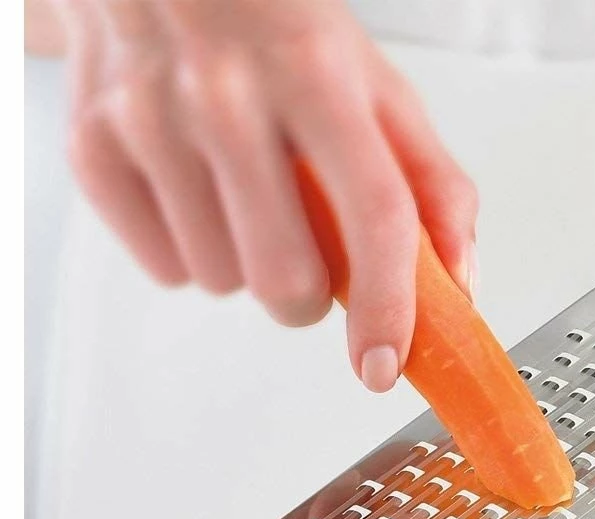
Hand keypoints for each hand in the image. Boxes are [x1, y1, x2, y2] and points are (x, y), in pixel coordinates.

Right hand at [54, 0, 477, 390]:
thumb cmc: (277, 31)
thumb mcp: (374, 88)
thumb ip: (432, 185)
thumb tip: (458, 283)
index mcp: (316, 76)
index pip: (373, 215)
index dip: (387, 307)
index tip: (383, 364)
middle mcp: (227, 95)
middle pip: (285, 279)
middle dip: (310, 296)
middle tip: (310, 253)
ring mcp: (149, 118)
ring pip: (222, 282)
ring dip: (248, 267)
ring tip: (244, 197)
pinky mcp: (91, 145)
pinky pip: (166, 270)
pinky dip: (193, 254)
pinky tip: (198, 193)